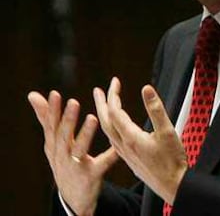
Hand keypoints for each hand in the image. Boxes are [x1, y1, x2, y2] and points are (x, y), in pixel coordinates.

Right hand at [28, 90, 117, 215]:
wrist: (72, 198)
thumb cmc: (63, 160)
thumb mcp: (52, 142)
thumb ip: (46, 117)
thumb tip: (32, 94)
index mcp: (54, 146)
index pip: (51, 126)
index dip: (52, 110)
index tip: (55, 93)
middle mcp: (62, 156)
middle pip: (63, 137)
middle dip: (68, 120)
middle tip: (74, 102)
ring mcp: (76, 167)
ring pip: (79, 150)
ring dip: (85, 134)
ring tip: (93, 118)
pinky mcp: (91, 176)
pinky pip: (101, 164)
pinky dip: (109, 155)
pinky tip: (116, 146)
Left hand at [94, 77, 187, 204]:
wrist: (174, 187)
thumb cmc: (172, 161)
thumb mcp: (167, 131)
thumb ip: (156, 109)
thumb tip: (146, 89)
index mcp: (131, 137)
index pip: (115, 111)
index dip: (113, 94)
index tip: (115, 81)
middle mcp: (124, 146)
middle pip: (106, 121)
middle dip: (101, 104)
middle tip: (98, 90)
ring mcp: (125, 154)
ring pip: (108, 132)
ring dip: (104, 115)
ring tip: (103, 105)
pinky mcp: (129, 160)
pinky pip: (113, 140)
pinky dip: (110, 128)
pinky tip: (115, 127)